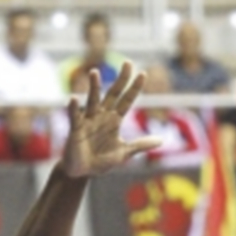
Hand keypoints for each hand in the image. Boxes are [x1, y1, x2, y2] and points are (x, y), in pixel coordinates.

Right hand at [60, 63, 161, 178]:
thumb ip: (140, 145)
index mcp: (114, 120)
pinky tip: (73, 98)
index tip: (143, 74)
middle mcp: (101, 115)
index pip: (126, 100)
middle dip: (120, 80)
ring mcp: (88, 120)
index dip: (134, 89)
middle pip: (112, 94)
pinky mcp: (75, 129)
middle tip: (128, 63)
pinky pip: (74, 117)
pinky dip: (74, 108)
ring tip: (95, 72)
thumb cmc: (101, 160)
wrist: (82, 172)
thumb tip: (161, 141)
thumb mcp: (124, 153)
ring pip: (92, 100)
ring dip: (93, 87)